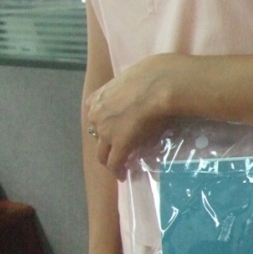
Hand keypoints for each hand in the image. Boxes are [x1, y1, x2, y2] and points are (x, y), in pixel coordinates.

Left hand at [85, 54, 173, 180]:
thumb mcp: (129, 83)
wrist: (157, 85)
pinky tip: (122, 175)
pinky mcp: (119, 144)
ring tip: (120, 167)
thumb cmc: (149, 77)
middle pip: (96, 138)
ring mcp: (105, 132)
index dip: (104, 128)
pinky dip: (117, 171)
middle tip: (117, 152)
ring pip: (103, 153)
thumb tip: (138, 100)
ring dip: (111, 160)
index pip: (95, 119)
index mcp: (95, 99)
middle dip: (105, 146)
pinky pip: (115, 163)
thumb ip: (126, 95)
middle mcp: (95, 116)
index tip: (112, 135)